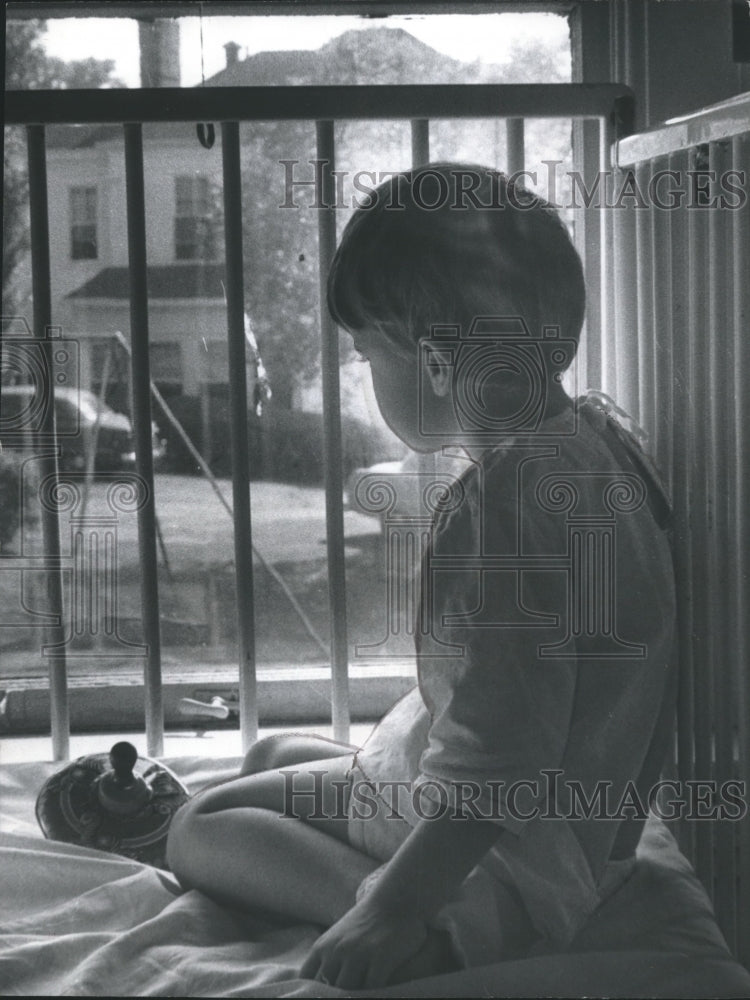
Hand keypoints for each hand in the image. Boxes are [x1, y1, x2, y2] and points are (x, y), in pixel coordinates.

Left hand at [300, 897, 428, 990]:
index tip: (323, 993)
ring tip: (360, 994)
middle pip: (327, 988)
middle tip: (344, 995)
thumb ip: (327, 960)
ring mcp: (359, 954)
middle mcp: (337, 951)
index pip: (307, 979)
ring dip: (354, 995)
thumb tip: (319, 983)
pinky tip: (378, 992)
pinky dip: (373, 994)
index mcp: (323, 947)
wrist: (396, 899)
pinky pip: (372, 988)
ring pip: (347, 991)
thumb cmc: (368, 922)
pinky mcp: (381, 958)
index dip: (313, 990)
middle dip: (334, 995)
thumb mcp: (339, 937)